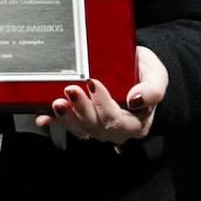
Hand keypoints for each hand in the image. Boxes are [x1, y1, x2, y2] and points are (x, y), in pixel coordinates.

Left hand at [33, 46, 168, 144]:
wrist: (136, 69)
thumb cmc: (146, 74)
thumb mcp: (157, 77)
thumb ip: (152, 90)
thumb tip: (134, 100)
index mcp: (135, 124)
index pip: (116, 120)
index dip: (103, 104)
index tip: (93, 82)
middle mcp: (115, 130)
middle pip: (95, 127)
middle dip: (81, 109)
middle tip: (70, 90)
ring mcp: (97, 127)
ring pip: (80, 129)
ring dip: (66, 118)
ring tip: (57, 103)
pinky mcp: (82, 120)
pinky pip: (68, 125)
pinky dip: (54, 121)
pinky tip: (43, 116)